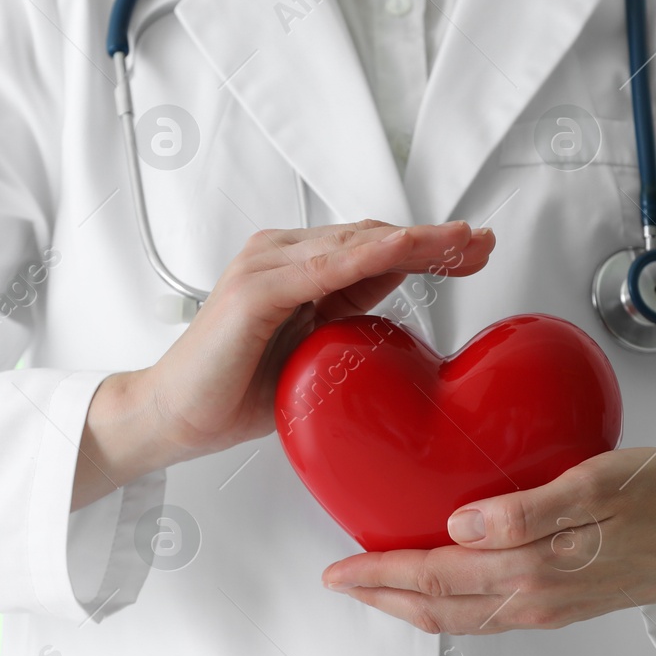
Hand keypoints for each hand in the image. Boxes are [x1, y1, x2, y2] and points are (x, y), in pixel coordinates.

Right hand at [72, 220, 494, 508]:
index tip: (474, 250)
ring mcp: (266, 267)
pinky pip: (326, 267)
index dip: (428, 246)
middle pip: (373, 236)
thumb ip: (350, 316)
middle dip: (434, 238)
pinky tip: (410, 250)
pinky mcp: (255, 290)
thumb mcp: (315, 352)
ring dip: (417, 239)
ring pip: (358, 243)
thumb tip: (402, 299)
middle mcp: (280, 256)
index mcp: (296, 269)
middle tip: (483, 242)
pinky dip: (373, 254)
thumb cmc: (235, 390)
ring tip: (463, 242)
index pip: (374, 246)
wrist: (172, 419)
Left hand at [320, 448, 655, 633]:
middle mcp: (537, 601)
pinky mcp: (566, 604)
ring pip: (461, 617)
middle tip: (338, 580)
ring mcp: (551, 608)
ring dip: (410, 604)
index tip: (337, 567)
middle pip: (439, 608)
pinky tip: (443, 582)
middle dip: (381, 596)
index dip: (380, 574)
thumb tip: (461, 525)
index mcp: (537, 571)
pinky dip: (450, 604)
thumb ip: (527, 509)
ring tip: (375, 584)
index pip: (437, 577)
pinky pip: (489, 614)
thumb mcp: (599, 484)